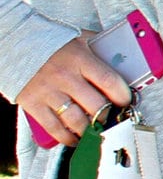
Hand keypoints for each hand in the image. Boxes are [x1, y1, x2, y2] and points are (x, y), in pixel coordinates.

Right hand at [13, 32, 130, 141]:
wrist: (17, 45)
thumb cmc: (55, 44)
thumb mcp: (82, 39)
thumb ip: (103, 49)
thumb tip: (128, 60)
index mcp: (80, 60)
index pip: (109, 81)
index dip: (123, 96)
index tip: (126, 102)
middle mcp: (65, 77)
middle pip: (96, 106)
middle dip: (110, 116)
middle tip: (114, 118)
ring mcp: (48, 93)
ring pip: (77, 121)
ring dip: (91, 130)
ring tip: (98, 130)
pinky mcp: (33, 104)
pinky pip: (54, 128)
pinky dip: (68, 138)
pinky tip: (77, 139)